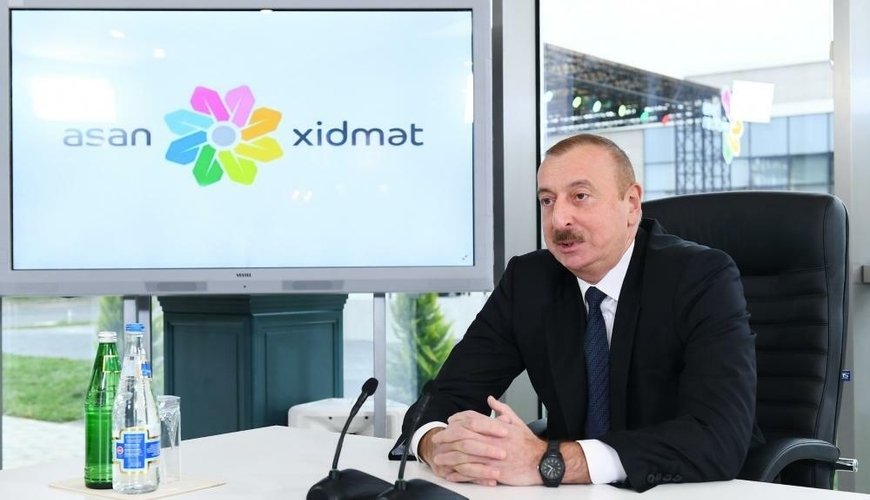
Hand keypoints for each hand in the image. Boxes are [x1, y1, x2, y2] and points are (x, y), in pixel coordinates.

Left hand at [419, 396, 546, 485]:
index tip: (449, 422)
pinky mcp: (493, 471)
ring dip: (449, 456)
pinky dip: (459, 473)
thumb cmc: (529, 444)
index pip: (471, 419)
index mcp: (496, 427)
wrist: (542, 462)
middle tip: (437, 439)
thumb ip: (502, 409)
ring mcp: (491, 456)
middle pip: (463, 435)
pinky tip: (451, 473)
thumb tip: (490, 399)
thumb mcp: (516, 422)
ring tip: (438, 458)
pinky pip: (472, 472)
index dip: (458, 420)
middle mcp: (491, 439)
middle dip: (447, 437)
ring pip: (464, 454)